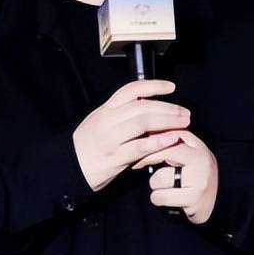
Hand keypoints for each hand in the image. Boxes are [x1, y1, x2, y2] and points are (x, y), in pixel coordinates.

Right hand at [72, 79, 190, 192]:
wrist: (68, 168)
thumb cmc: (87, 147)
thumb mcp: (100, 124)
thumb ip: (121, 117)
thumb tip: (148, 110)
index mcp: (105, 110)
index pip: (131, 90)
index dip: (153, 86)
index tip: (171, 87)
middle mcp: (108, 120)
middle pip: (142, 106)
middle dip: (168, 108)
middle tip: (185, 113)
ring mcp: (111, 138)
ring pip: (142, 122)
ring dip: (167, 121)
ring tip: (184, 124)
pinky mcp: (115, 157)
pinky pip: (140, 146)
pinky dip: (159, 141)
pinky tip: (172, 139)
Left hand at [130, 130, 217, 224]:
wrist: (217, 202)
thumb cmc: (191, 175)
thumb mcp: (184, 153)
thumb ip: (168, 140)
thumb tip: (142, 131)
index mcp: (197, 146)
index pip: (170, 134)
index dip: (150, 140)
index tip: (134, 145)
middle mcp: (202, 160)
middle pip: (166, 152)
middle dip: (148, 158)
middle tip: (136, 164)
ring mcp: (200, 180)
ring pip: (159, 178)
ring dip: (155, 185)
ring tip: (165, 187)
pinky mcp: (195, 200)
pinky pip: (161, 197)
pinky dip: (158, 199)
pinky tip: (168, 199)